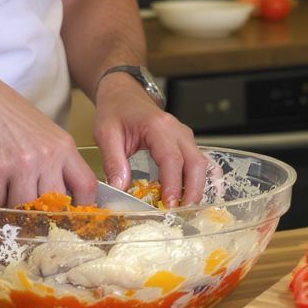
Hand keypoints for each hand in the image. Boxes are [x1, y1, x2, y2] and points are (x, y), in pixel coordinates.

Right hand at [0, 67, 94, 206]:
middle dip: (41, 215)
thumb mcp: (43, 134)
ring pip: (24, 208)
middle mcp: (47, 156)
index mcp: (63, 147)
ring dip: (12, 212)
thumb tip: (58, 196)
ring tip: (4, 205)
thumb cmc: (5, 116)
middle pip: (55, 204)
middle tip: (28, 218)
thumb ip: (54, 161)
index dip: (82, 206)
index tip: (70, 216)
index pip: (86, 185)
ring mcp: (21, 164)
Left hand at [92, 73, 206, 206]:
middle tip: (182, 213)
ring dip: (198, 188)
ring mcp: (185, 136)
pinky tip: (200, 196)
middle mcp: (177, 131)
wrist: (123, 94)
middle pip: (195, 163)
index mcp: (159, 126)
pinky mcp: (186, 143)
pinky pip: (200, 162)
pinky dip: (202, 180)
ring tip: (187, 210)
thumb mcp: (106, 133)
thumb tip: (120, 188)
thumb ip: (113, 161)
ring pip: (201, 164)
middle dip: (192, 191)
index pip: (172, 159)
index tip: (169, 205)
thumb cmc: (115, 111)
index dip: (173, 184)